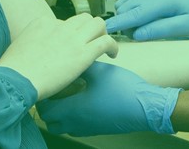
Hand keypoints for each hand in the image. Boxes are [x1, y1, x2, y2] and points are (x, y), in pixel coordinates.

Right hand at [0, 14, 118, 100]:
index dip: (68, 34)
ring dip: (102, 33)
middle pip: (83, 18)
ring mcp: (73, 38)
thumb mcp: (20, 46)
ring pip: (98, 24)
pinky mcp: (84, 53)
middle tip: (90, 42)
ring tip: (103, 46)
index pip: (63, 22)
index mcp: (43, 23)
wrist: (16, 79)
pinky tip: (113, 55)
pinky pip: (106, 41)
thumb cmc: (13, 69)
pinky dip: (113, 46)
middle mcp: (60, 26)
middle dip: (89, 28)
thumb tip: (39, 51)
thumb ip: (33, 42)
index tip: (68, 45)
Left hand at [38, 62, 180, 135]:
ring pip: (60, 126)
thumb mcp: (99, 71)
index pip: (45, 107)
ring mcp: (85, 128)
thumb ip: (81, 64)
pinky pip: (73, 128)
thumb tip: (70, 58)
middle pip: (49, 120)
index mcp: (73, 108)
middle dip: (47, 107)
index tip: (46, 83)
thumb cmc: (124, 90)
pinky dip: (70, 119)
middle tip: (52, 91)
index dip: (43, 95)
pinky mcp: (94, 130)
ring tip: (64, 99)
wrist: (145, 107)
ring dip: (57, 115)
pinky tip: (79, 104)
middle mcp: (75, 122)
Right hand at [105, 0, 188, 40]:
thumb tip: (138, 34)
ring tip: (136, 29)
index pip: (133, 13)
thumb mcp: (187, 26)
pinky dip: (129, 8)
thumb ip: (162, 29)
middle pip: (126, 7)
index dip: (118, 23)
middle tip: (131, 37)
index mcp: (162, 2)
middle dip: (122, 22)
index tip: (103, 31)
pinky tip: (138, 18)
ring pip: (127, 1)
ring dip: (125, 15)